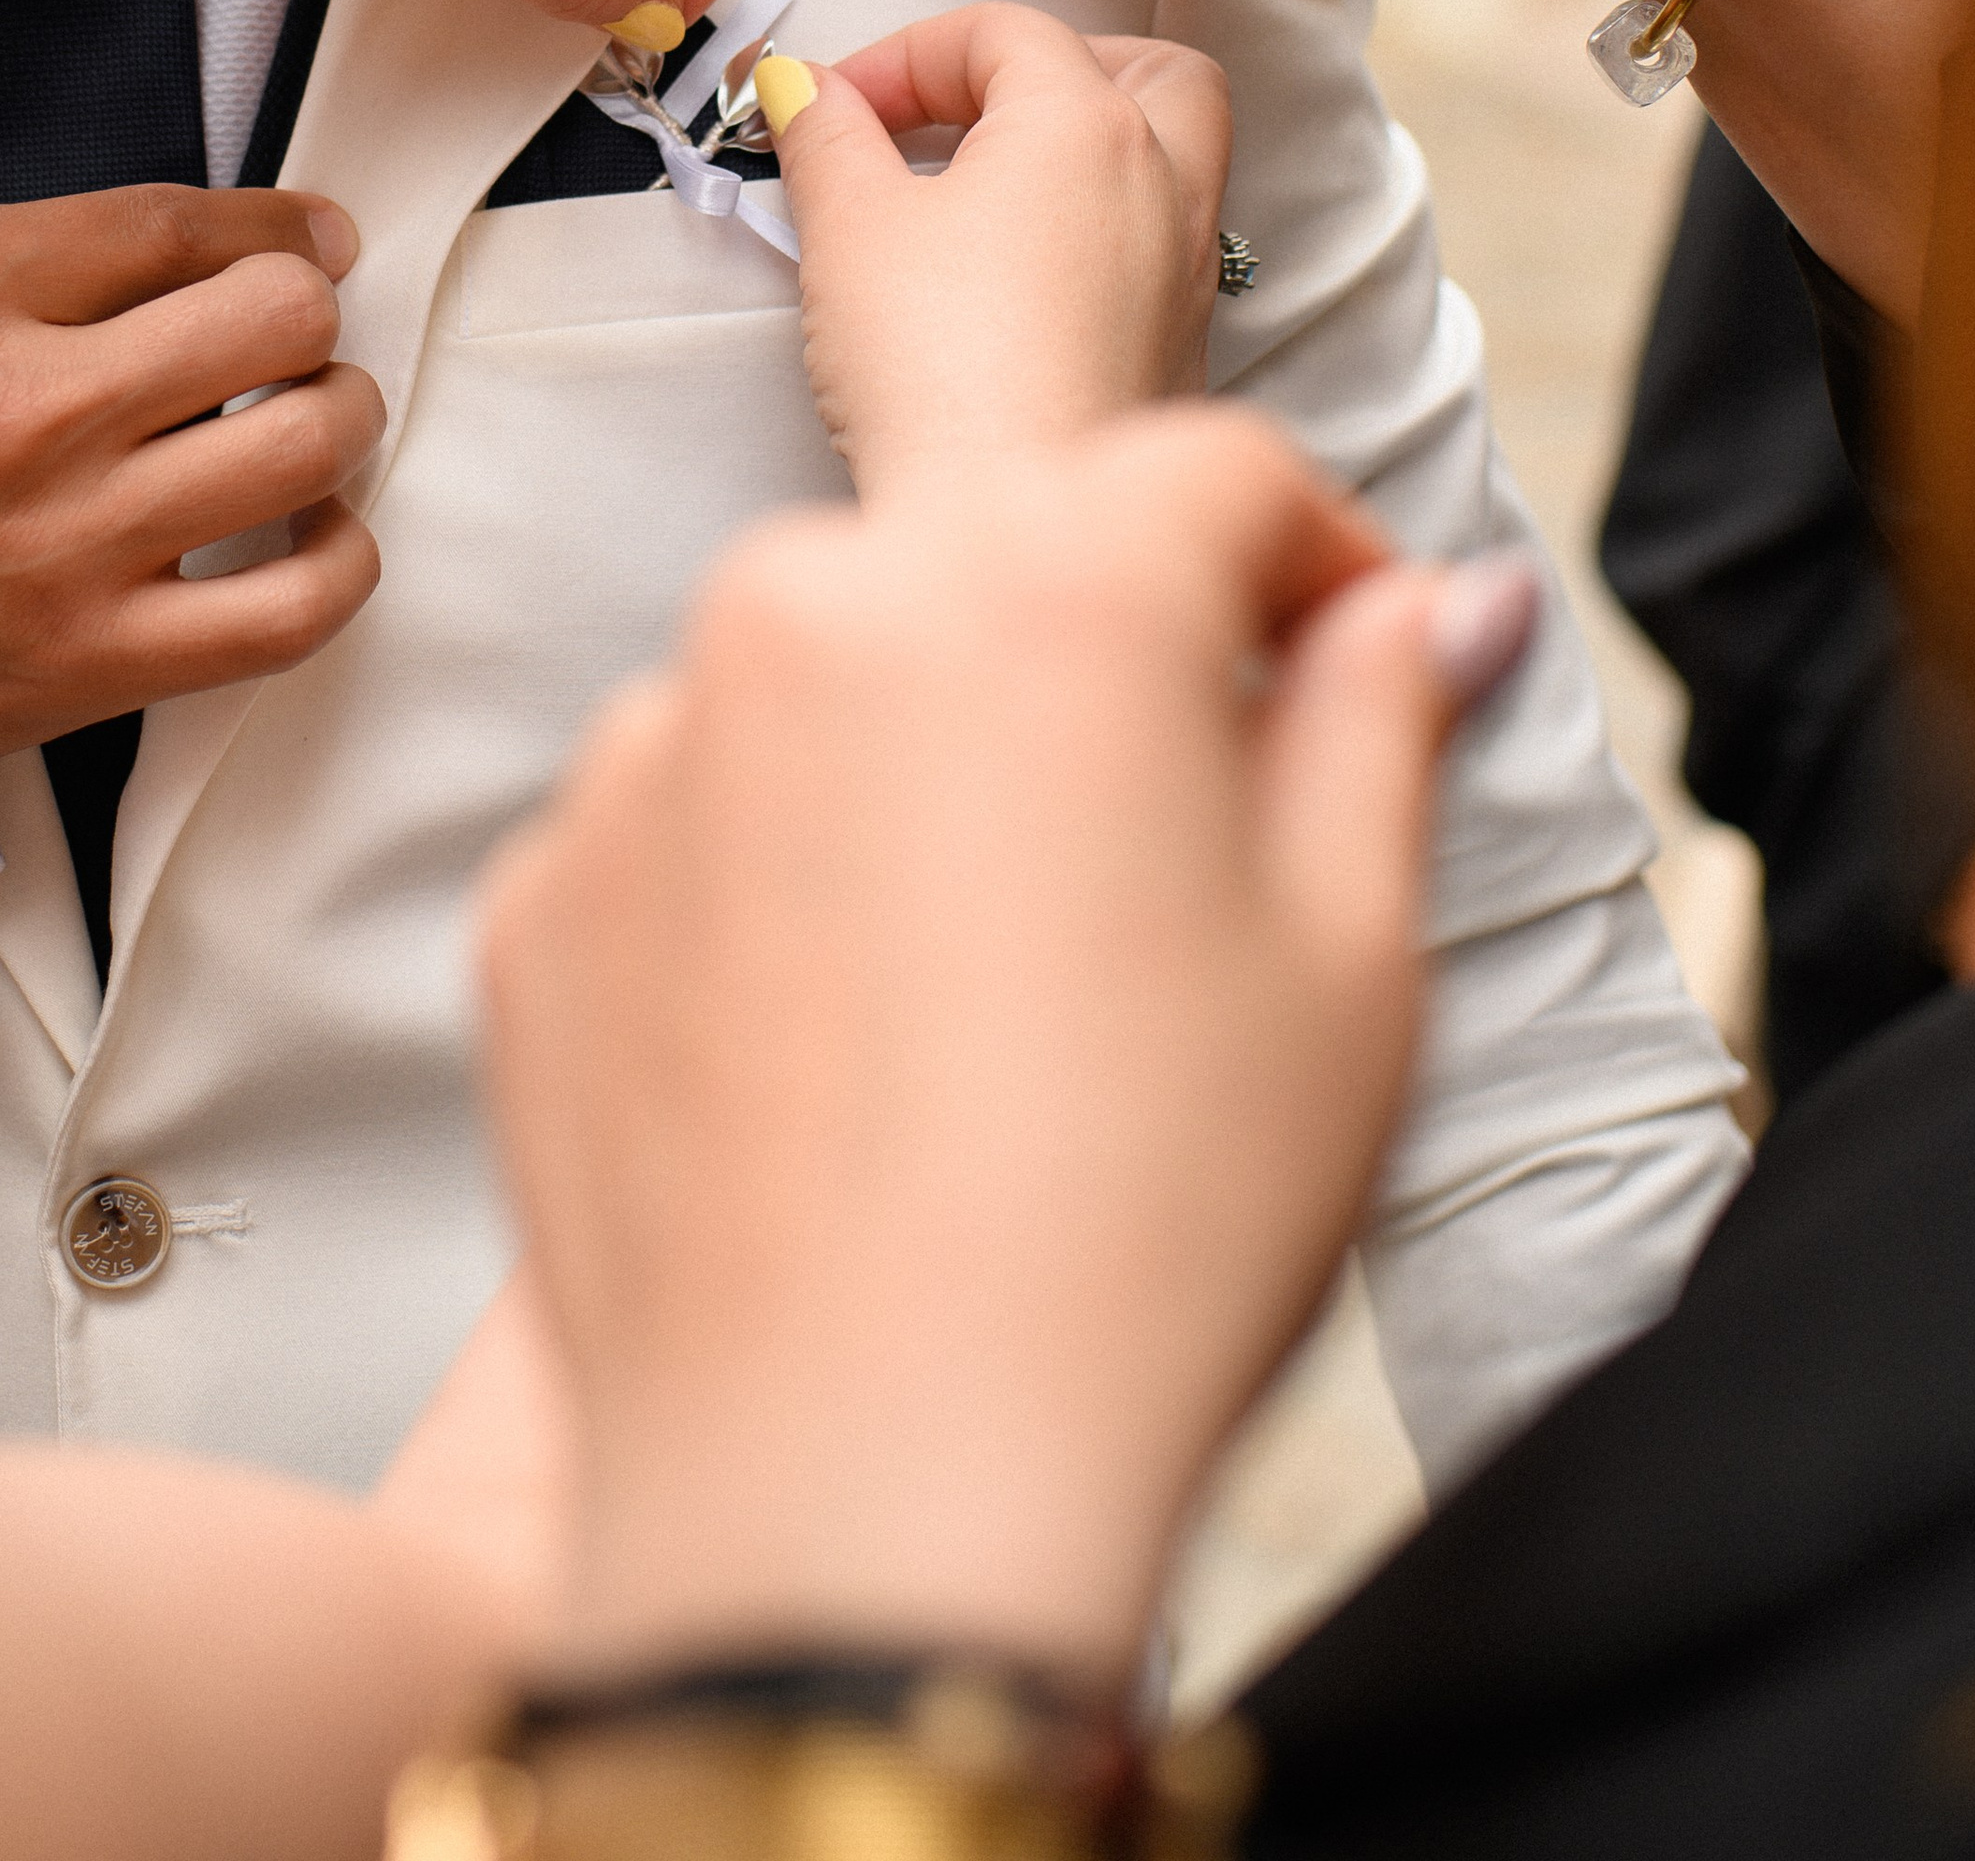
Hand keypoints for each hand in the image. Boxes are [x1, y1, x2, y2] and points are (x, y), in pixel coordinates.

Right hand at [0, 189, 383, 786]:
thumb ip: (37, 266)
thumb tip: (215, 249)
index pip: (184, 222)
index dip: (281, 226)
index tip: (315, 242)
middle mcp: (23, 402)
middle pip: (278, 312)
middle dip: (309, 313)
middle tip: (293, 339)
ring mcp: (64, 537)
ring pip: (308, 440)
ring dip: (341, 419)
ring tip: (311, 425)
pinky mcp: (88, 658)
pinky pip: (291, 606)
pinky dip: (342, 563)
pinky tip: (317, 538)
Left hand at [481, 414, 1535, 1678]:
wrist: (857, 1497)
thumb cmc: (1143, 1233)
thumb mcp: (1351, 955)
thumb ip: (1377, 719)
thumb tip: (1433, 605)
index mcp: (1045, 582)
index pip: (1214, 478)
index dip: (1316, 558)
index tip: (1347, 659)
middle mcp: (813, 606)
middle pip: (1005, 560)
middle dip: (1109, 658)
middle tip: (1183, 849)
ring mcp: (648, 750)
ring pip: (837, 681)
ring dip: (926, 763)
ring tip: (1005, 986)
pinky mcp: (541, 892)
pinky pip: (696, 820)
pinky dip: (777, 885)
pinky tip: (857, 1055)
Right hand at [757, 6, 1230, 495]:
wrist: (1014, 519)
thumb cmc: (940, 369)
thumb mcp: (849, 226)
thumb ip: (825, 134)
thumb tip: (804, 87)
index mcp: (1088, 122)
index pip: (1003, 31)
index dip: (904, 52)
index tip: (834, 108)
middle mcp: (1164, 180)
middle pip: (1141, 68)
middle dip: (1050, 67)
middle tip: (960, 109)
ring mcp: (1187, 267)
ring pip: (1174, 154)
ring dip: (1089, 144)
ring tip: (993, 184)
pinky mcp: (1181, 344)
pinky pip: (1162, 245)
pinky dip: (1102, 228)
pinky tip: (1021, 275)